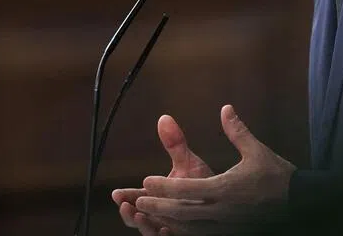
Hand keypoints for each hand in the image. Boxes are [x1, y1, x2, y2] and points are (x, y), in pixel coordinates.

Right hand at [112, 114, 212, 235]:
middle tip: (126, 206)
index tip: (117, 193)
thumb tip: (165, 117)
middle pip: (137, 218)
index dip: (125, 196)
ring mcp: (170, 227)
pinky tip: (164, 230)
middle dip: (129, 213)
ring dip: (143, 226)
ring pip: (150, 231)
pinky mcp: (182, 234)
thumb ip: (175, 144)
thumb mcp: (187, 163)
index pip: (134, 197)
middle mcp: (160, 214)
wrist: (225, 201)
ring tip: (141, 217)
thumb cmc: (203, 183)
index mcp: (157, 197)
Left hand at [135, 105, 295, 234]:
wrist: (300, 204)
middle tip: (140, 201)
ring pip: (189, 228)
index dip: (164, 186)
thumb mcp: (257, 151)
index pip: (187, 189)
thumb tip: (226, 109)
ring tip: (150, 215)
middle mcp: (222, 211)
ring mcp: (225, 226)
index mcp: (225, 189)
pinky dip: (184, 232)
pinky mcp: (230, 233)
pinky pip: (201, 235)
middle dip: (158, 206)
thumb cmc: (277, 176)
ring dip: (167, 221)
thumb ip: (237, 131)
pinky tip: (174, 227)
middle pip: (182, 212)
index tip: (146, 180)